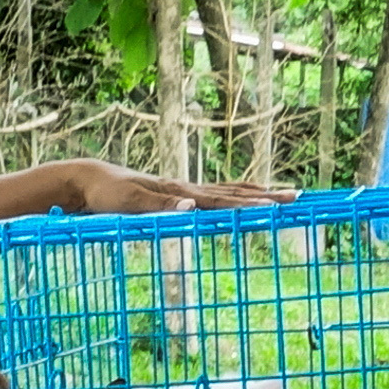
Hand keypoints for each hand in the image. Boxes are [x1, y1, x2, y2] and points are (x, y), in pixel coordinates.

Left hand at [60, 163, 284, 214]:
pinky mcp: (177, 195)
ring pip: (230, 190)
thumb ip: (160, 207)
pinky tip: (244, 198)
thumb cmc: (107, 196)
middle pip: (236, 191)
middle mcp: (187, 188)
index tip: (279, 206)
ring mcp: (184, 190)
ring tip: (284, 195)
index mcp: (180, 192)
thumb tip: (193, 206)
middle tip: (299, 198)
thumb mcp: (129, 205)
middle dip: (268, 196)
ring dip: (258, 194)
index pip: (224, 200)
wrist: (89, 181)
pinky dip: (236, 196)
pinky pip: (215, 195)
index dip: (252, 204)